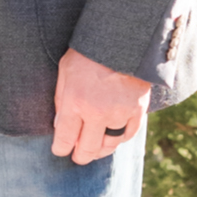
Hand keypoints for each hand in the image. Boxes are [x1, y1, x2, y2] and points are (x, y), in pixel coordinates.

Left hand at [52, 48, 150, 163]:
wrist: (122, 39)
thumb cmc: (88, 52)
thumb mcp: (65, 71)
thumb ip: (61, 100)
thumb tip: (59, 125)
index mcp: (75, 102)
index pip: (64, 138)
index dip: (60, 149)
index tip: (60, 150)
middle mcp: (97, 112)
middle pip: (87, 148)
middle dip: (80, 156)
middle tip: (77, 157)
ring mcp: (119, 113)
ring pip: (109, 145)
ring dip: (100, 150)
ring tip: (95, 150)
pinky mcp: (137, 110)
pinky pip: (128, 134)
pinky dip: (120, 139)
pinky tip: (114, 138)